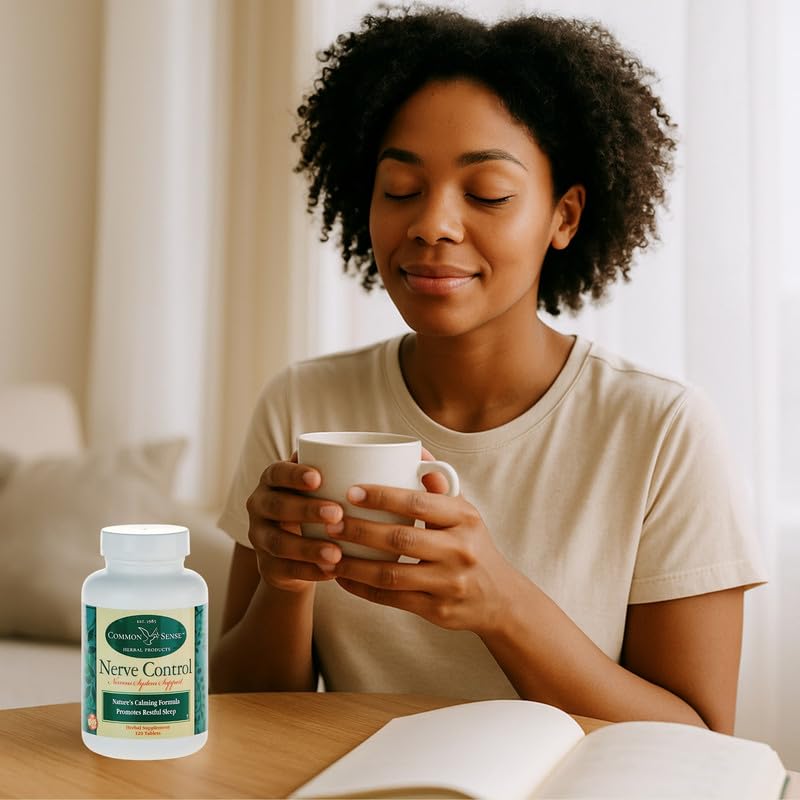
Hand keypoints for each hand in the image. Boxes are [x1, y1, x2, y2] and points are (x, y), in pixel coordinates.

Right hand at [246, 454, 343, 592]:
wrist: (295, 552)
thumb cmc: (316, 506)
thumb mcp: (322, 488)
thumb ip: (337, 471)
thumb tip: (380, 453)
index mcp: (272, 480)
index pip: (277, 472)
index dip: (294, 475)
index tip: (319, 478)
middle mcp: (259, 505)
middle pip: (277, 506)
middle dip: (306, 510)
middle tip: (338, 513)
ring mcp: (259, 538)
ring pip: (278, 543)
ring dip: (308, 548)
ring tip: (337, 553)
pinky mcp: (266, 567)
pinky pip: (285, 570)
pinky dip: (309, 571)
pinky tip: (331, 571)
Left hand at [325, 481, 516, 635]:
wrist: (499, 598)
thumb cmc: (471, 544)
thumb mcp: (464, 513)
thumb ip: (439, 485)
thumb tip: (414, 451)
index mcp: (464, 517)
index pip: (418, 503)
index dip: (382, 497)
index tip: (351, 492)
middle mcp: (460, 550)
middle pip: (400, 539)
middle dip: (360, 530)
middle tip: (331, 522)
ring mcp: (449, 583)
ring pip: (391, 574)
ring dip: (354, 564)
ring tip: (328, 553)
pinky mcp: (438, 610)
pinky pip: (392, 599)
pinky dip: (363, 589)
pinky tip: (343, 578)